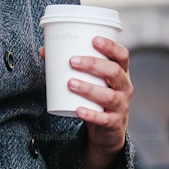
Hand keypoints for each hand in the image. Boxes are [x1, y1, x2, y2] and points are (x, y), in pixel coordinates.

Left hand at [39, 37, 131, 168]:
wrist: (108, 128)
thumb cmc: (97, 94)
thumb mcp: (90, 78)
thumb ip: (70, 64)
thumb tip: (44, 51)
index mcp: (120, 71)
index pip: (122, 55)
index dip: (111, 46)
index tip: (94, 40)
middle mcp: (124, 87)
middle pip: (114, 72)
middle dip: (94, 65)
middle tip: (73, 61)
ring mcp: (121, 105)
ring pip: (109, 96)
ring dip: (89, 88)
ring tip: (70, 83)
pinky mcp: (114, 123)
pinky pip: (104, 119)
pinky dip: (91, 114)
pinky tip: (78, 110)